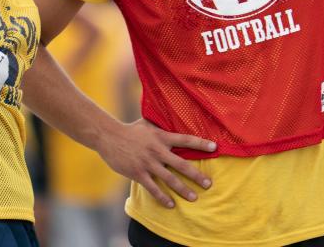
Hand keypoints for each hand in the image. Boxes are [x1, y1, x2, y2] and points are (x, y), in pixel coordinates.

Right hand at [96, 118, 215, 207]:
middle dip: (196, 175)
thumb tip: (173, 118)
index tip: (215, 147)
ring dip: (183, 189)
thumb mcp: (147, 124)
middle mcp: (157, 150)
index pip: (185, 140)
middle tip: (208, 184)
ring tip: (194, 198)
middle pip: (181, 164)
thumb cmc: (130, 130)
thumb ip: (161, 126)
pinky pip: (153, 188)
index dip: (200, 143)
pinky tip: (171, 204)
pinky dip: (162, 197)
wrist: (109, 137)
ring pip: (169, 179)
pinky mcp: (138, 173)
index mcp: (161, 137)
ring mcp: (148, 163)